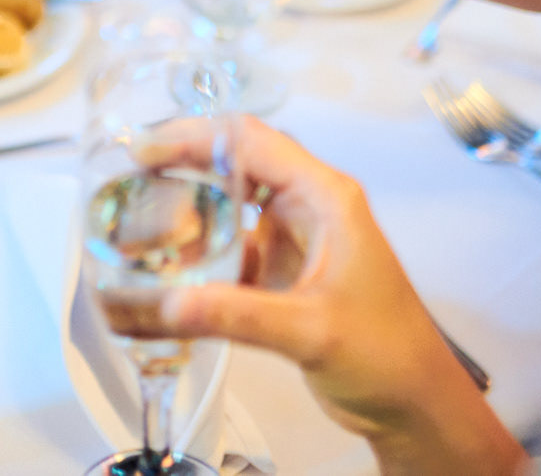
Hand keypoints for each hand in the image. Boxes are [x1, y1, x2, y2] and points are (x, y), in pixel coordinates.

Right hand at [129, 118, 525, 474]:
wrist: (414, 403)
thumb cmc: (388, 353)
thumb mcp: (311, 331)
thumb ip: (238, 315)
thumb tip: (168, 303)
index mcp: (325, 198)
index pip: (251, 142)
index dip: (193, 136)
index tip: (143, 150)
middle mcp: (307, 206)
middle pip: (234, 161)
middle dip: (180, 162)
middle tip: (126, 174)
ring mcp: (292, 237)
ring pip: (228, 203)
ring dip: (185, 205)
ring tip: (134, 212)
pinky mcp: (280, 269)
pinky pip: (229, 246)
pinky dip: (195, 250)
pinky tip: (162, 264)